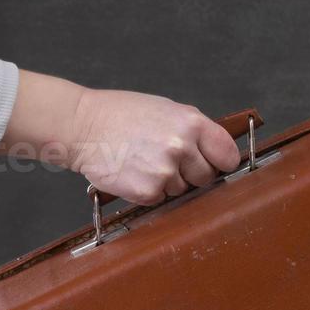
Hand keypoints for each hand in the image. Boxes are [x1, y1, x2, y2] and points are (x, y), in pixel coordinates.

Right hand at [68, 89, 240, 204]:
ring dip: (167, 182)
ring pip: (182, 190)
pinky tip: (134, 172)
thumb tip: (216, 151)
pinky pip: (161, 199)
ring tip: (143, 161)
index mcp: (191, 123)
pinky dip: (149, 191)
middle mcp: (182, 147)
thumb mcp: (166, 110)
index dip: (221, 162)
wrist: (82, 127)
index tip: (215, 165)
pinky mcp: (149, 191)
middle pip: (207, 177)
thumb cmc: (121, 115)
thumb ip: (193, 130)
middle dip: (192, 173)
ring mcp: (166, 171)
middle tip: (166, 160)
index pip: (227, 154)